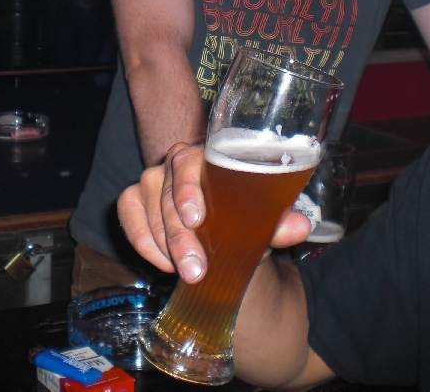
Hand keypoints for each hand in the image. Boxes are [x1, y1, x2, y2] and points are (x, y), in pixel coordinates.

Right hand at [117, 142, 312, 283]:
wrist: (221, 224)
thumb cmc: (241, 213)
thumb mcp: (261, 218)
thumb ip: (278, 222)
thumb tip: (301, 227)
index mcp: (206, 156)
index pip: (190, 164)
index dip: (189, 190)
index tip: (196, 219)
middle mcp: (174, 163)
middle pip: (167, 195)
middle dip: (180, 237)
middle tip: (195, 270)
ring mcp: (151, 180)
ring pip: (146, 208)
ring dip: (163, 245)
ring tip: (185, 273)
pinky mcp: (133, 199)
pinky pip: (129, 218)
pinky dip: (143, 243)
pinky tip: (163, 264)